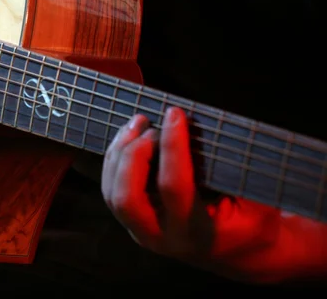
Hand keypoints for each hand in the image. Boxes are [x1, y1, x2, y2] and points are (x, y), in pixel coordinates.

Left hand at [101, 107, 322, 282]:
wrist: (239, 254)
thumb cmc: (252, 222)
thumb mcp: (258, 203)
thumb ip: (234, 174)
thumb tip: (211, 130)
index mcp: (196, 233)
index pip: (174, 187)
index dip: (173, 147)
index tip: (176, 114)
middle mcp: (162, 237)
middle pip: (127, 198)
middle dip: (133, 155)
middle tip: (150, 125)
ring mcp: (141, 232)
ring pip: (112, 194)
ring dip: (119, 152)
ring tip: (139, 122)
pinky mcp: (131, 222)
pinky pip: (110, 190)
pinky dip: (115, 159)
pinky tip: (130, 136)